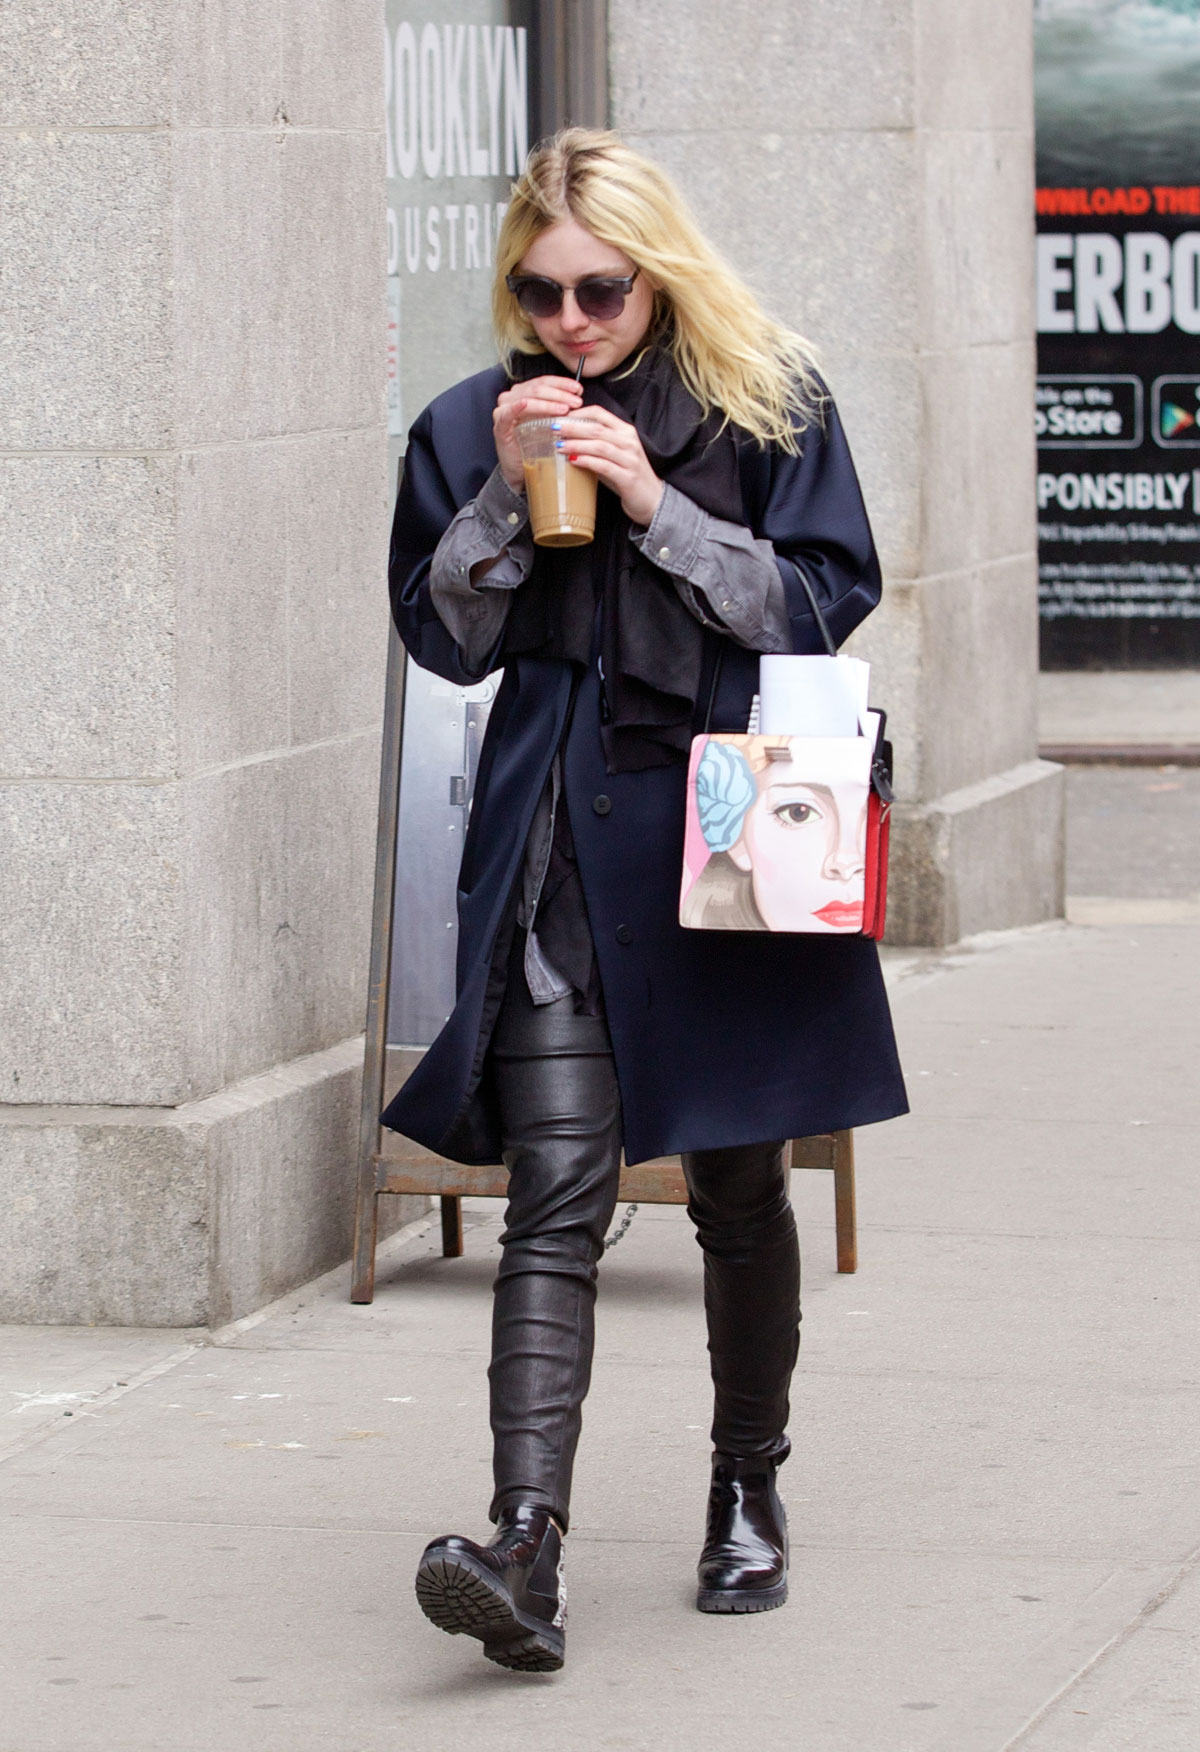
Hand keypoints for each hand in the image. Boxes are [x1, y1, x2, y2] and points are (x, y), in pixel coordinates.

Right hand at [493, 375, 583, 492]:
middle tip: (576, 402)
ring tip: (564, 409)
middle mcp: (511, 397)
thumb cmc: (534, 444)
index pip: (544, 381)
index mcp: (523, 392)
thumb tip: (577, 397)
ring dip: (547, 403)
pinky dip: (516, 407)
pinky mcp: (500, 425)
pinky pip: (508, 413)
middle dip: (559, 394)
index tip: (578, 389)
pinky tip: (525, 404)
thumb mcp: (549, 422)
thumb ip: (558, 407)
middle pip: (537, 388)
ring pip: (528, 398)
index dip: (562, 383)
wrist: (520, 468)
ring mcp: (503, 409)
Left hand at [555, 406, 663, 527]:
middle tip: (553, 428)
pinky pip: (604, 466)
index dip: (579, 413)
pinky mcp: (628, 477)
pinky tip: (573, 461)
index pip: (600, 413)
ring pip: (599, 446)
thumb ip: (596, 445)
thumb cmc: (628, 476)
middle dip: (572, 427)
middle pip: (597, 428)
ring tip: (559, 445)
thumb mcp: (613, 455)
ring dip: (577, 444)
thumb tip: (567, 439)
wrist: (652, 499)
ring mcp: (630, 459)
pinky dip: (587, 462)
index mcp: (626, 431)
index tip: (560, 417)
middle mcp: (629, 442)